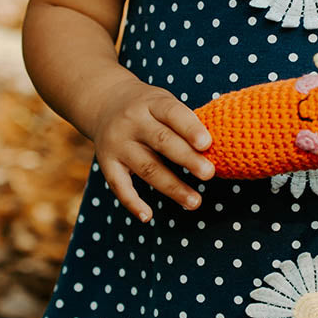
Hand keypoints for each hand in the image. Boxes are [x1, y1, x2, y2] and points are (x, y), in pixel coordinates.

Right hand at [91, 76, 214, 222]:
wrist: (105, 102)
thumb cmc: (148, 107)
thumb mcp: (163, 101)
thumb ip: (183, 121)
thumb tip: (212, 150)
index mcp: (152, 102)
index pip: (173, 113)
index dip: (190, 128)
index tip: (207, 144)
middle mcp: (133, 121)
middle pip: (162, 141)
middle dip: (187, 158)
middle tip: (209, 173)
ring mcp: (118, 143)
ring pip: (147, 168)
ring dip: (172, 187)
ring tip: (195, 201)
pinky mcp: (108, 163)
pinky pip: (119, 186)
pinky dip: (132, 202)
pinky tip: (147, 216)